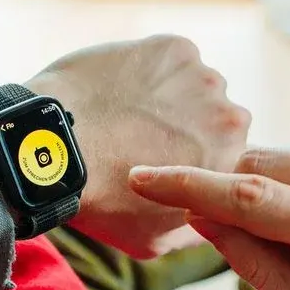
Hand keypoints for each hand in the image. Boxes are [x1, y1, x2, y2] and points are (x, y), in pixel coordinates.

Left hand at [26, 35, 250, 259]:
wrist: (57, 149)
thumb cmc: (102, 200)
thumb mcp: (156, 241)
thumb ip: (197, 227)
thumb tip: (211, 215)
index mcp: (232, 168)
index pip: (230, 160)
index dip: (199, 160)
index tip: (170, 161)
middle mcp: (231, 120)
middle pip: (219, 119)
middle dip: (192, 126)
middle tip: (145, 136)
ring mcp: (204, 79)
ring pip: (196, 85)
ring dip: (172, 96)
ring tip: (128, 112)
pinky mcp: (175, 49)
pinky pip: (171, 58)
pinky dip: (151, 68)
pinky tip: (120, 87)